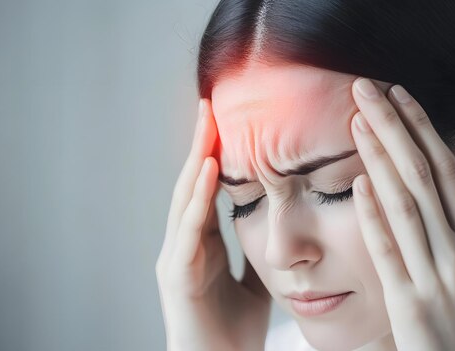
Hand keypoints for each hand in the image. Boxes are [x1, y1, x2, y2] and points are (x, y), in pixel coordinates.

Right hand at [155, 99, 270, 350]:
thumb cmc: (232, 333)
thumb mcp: (253, 285)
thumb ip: (258, 256)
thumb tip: (277, 230)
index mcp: (203, 245)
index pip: (208, 190)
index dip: (216, 156)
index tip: (227, 122)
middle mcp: (185, 244)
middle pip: (194, 184)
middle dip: (202, 145)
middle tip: (210, 105)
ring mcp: (177, 257)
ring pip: (187, 198)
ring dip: (198, 158)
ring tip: (207, 121)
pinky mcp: (177, 275)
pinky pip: (190, 230)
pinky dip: (199, 198)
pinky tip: (210, 170)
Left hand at [349, 78, 454, 350]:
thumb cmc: (451, 318)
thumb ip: (438, 230)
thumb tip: (409, 185)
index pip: (445, 169)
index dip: (421, 127)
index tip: (397, 93)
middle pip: (425, 174)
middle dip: (396, 126)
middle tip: (366, 89)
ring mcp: (437, 276)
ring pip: (409, 204)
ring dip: (381, 158)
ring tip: (358, 120)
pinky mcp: (411, 303)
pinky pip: (390, 252)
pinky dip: (375, 215)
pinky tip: (358, 184)